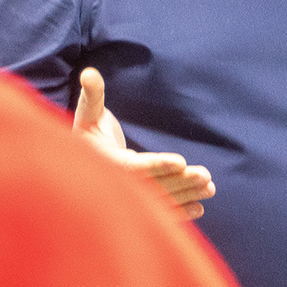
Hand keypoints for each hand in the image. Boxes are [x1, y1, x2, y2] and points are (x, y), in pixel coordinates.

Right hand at [73, 67, 215, 219]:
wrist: (76, 166)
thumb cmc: (85, 135)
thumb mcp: (86, 114)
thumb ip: (91, 95)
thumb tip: (89, 73)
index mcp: (102, 163)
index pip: (132, 167)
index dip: (156, 164)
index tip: (180, 161)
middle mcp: (114, 186)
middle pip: (151, 186)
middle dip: (179, 181)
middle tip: (205, 176)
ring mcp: (125, 199)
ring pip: (159, 201)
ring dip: (185, 195)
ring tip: (210, 187)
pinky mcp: (134, 208)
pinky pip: (158, 212)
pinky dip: (179, 213)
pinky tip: (200, 209)